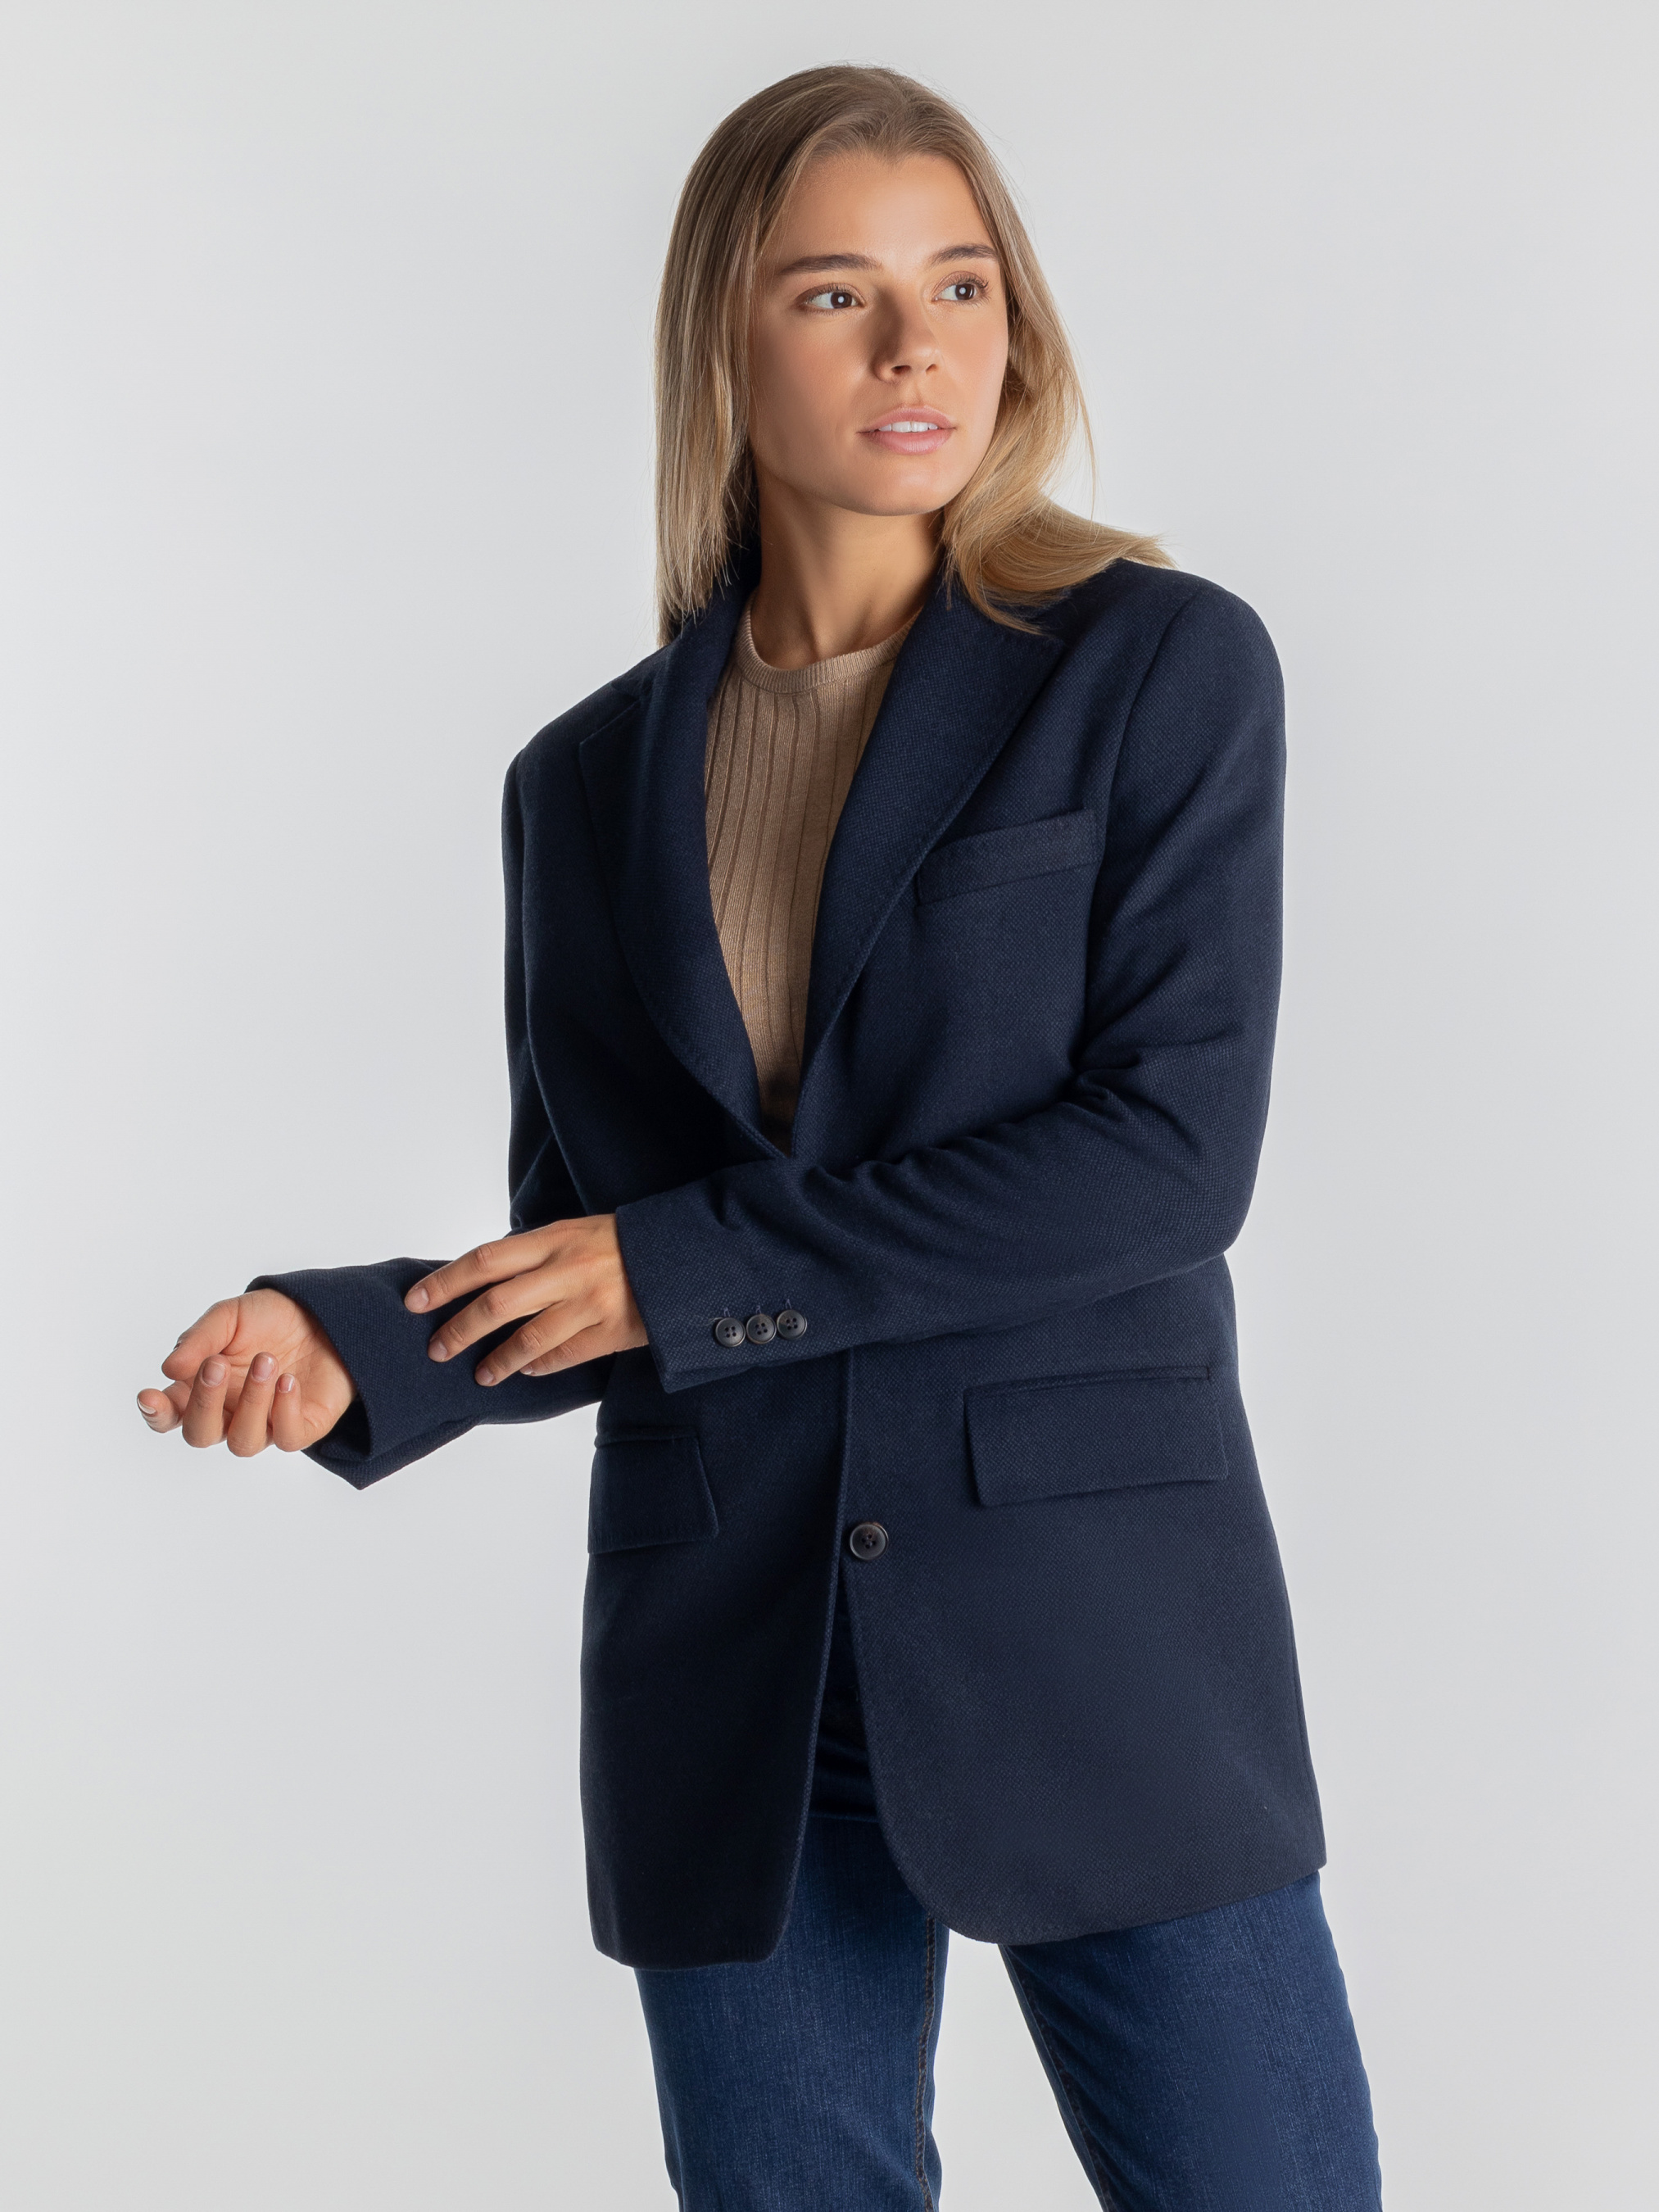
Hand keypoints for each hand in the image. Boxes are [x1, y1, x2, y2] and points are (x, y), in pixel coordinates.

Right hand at [137, 1290, 354, 1454]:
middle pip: (200, 1434)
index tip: (148, 1395)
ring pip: (243, 1441)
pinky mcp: (301, 1428)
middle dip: (204, 1402)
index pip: (169, 1414)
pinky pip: (286, 1438)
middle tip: (217, 1363)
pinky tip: (289, 1380)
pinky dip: (284, 1411)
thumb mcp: (231, 1316)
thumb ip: (199, 1339)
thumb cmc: (270, 1319)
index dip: (155, 1413)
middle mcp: (229, 1413)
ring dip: (251, 1402)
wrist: (325, 1314)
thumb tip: (169, 1369)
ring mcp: (264, 1425)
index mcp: (202, 1388)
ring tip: (268, 1360)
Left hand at [404, 1214, 646, 1383]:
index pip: (485, 1260)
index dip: (445, 1282)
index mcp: (556, 1238)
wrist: (687, 1256)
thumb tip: (488, 1278)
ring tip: (480, 1375)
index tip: (415, 1301)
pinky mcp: (613, 1331)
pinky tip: (527, 1371)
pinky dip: (540, 1365)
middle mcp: (568, 1269)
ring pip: (529, 1338)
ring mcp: (591, 1302)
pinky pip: (565, 1354)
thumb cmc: (625, 1242)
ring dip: (498, 1360)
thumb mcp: (579, 1231)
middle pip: (497, 1303)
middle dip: (459, 1329)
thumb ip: (538, 1253)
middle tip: (437, 1349)